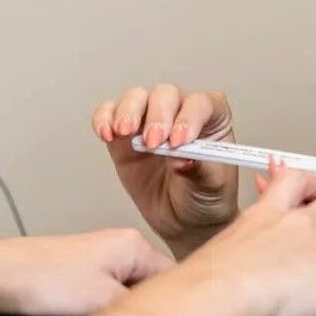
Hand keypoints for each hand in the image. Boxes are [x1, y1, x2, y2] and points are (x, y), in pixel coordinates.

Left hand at [0, 229, 175, 315]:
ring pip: (132, 291)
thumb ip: (143, 311)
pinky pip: (112, 292)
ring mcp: (103, 257)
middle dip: (149, 310)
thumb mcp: (105, 302)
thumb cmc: (46, 281)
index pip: (175, 277)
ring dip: (126, 312)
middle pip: (154, 284)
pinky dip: (109, 309)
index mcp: (135, 243)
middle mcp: (122, 244)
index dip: (177, 308)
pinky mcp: (85, 271)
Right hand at [92, 84, 238, 256]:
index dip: (189, 117)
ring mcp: (149, 121)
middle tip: (153, 143)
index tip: (179, 142)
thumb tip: (180, 158)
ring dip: (129, 111)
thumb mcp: (212, 186)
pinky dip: (104, 118)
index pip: (201, 103)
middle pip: (166, 95)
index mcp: (212, 118)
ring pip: (136, 97)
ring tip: (125, 133)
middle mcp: (180, 111)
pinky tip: (106, 134)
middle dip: (157, 115)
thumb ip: (200, 170)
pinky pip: (109, 114)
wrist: (184, 220)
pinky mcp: (123, 136)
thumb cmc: (206, 197)